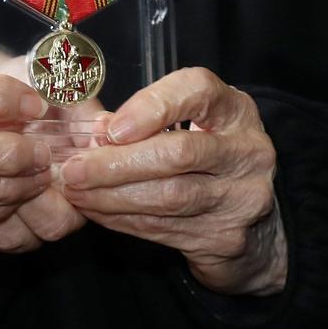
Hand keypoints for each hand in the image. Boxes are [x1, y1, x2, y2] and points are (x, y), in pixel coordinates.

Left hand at [60, 67, 286, 296]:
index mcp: (235, 111)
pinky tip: (97, 212)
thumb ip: (145, 122)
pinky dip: (122, 219)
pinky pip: (163, 228)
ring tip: (76, 192)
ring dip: (111, 196)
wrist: (253, 226)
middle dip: (117, 162)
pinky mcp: (226, 237)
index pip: (197, 91)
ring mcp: (242, 198)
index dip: (151, 106)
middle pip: (178, 153)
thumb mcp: (188, 127)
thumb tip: (97, 133)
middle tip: (74, 170)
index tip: (111, 127)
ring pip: (168, 196)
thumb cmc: (206, 160)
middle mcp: (247, 151)